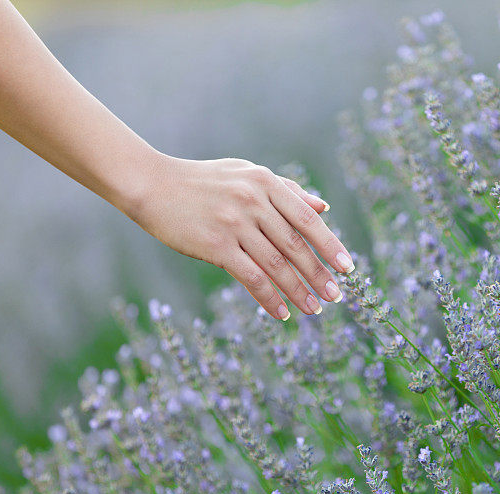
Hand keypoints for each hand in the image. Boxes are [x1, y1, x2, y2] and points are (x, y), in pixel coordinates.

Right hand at [125, 155, 353, 319]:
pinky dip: (269, 298)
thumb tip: (323, 207)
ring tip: (314, 309)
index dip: (330, 245)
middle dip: (319, 274)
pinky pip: (251, 277)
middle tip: (335, 296)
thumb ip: (286, 190)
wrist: (152, 184)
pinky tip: (281, 313)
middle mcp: (254, 201)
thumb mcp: (247, 174)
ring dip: (298, 291)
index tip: (347, 267)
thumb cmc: (203, 181)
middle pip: (296, 245)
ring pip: (277, 265)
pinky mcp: (215, 245)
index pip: (308, 219)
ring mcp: (234, 223)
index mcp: (266, 182)